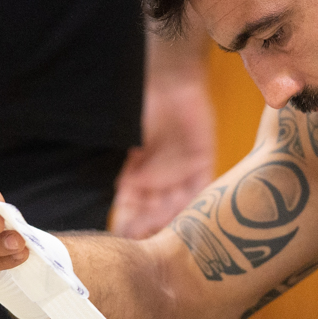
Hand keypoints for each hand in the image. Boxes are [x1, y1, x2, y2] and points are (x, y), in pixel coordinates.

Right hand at [110, 71, 214, 238]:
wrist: (168, 78)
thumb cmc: (139, 106)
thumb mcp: (126, 143)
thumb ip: (123, 169)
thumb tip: (114, 195)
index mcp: (138, 176)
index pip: (131, 207)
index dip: (126, 222)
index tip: (119, 237)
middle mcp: (161, 180)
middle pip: (154, 212)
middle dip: (146, 227)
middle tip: (138, 240)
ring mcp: (183, 172)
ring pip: (176, 205)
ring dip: (166, 219)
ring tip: (155, 230)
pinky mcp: (203, 161)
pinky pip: (199, 188)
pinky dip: (191, 201)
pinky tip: (180, 213)